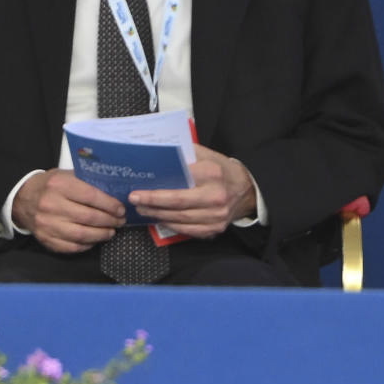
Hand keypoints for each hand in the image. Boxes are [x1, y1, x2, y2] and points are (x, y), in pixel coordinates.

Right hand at [12, 169, 127, 253]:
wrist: (22, 199)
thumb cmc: (49, 186)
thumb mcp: (65, 175)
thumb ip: (86, 182)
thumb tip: (114, 193)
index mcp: (59, 185)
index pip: (91, 196)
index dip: (110, 205)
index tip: (120, 209)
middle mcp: (51, 205)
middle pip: (89, 217)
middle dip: (109, 221)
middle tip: (119, 221)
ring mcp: (47, 224)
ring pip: (82, 235)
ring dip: (101, 235)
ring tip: (111, 231)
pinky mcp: (45, 239)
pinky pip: (71, 246)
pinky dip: (87, 245)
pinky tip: (95, 240)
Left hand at [129, 147, 257, 240]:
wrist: (247, 191)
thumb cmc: (223, 172)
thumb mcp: (208, 156)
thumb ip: (186, 154)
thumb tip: (159, 154)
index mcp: (212, 174)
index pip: (179, 183)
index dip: (156, 190)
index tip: (138, 190)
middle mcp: (215, 196)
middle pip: (177, 204)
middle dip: (152, 203)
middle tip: (135, 200)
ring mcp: (216, 215)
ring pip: (180, 219)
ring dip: (157, 215)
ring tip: (143, 209)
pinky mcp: (214, 228)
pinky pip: (187, 230)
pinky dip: (170, 224)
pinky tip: (159, 218)